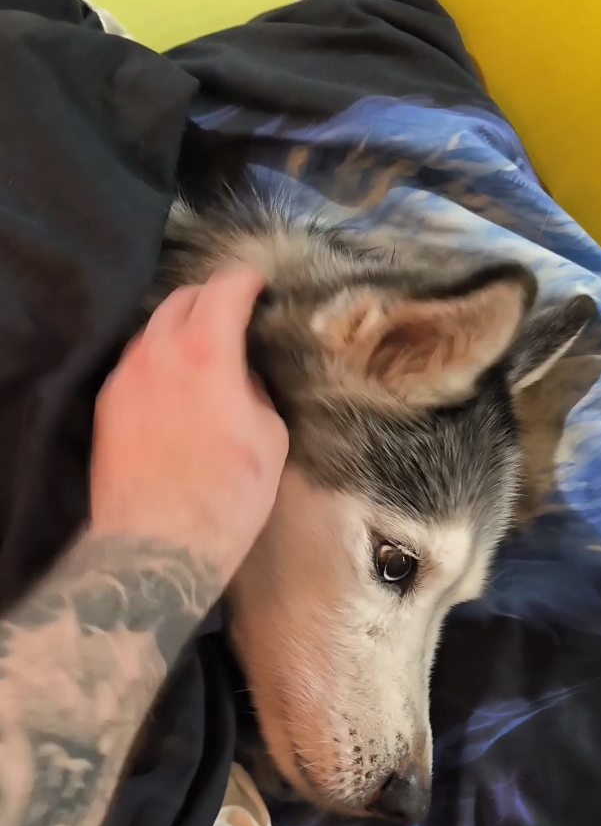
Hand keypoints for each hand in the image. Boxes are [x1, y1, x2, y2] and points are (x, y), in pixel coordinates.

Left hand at [91, 269, 287, 582]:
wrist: (159, 545)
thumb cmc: (226, 497)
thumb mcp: (269, 439)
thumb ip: (255, 391)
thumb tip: (240, 377)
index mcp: (207, 353)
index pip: (224, 290)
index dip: (246, 280)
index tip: (258, 284)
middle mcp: (158, 353)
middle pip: (181, 299)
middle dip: (210, 296)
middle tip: (232, 309)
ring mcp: (126, 378)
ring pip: (152, 330)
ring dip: (179, 328)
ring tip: (202, 348)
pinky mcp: (107, 406)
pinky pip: (135, 364)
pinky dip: (157, 360)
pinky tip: (173, 385)